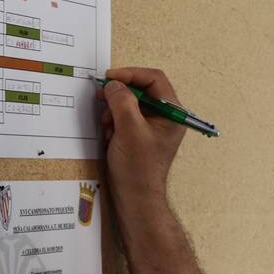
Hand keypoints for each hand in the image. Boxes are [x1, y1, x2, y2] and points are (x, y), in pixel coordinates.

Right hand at [98, 67, 185, 209]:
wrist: (135, 198)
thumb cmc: (137, 168)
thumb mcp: (129, 129)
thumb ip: (122, 101)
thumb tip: (113, 85)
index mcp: (172, 113)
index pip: (154, 79)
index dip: (131, 74)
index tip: (110, 78)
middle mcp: (165, 117)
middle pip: (142, 90)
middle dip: (120, 94)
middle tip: (101, 97)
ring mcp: (152, 127)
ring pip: (131, 104)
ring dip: (114, 109)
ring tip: (106, 123)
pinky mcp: (140, 135)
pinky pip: (126, 118)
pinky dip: (114, 121)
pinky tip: (109, 134)